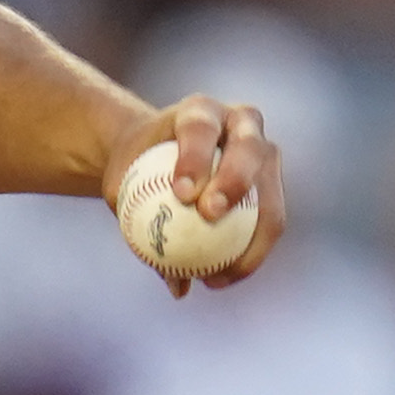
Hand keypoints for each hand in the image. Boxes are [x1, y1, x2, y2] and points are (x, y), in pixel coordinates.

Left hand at [114, 93, 283, 294]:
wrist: (155, 159)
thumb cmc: (136, 171)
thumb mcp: (122, 189)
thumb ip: (137, 221)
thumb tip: (175, 283)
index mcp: (199, 111)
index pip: (199, 127)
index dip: (195, 158)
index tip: (181, 194)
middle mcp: (240, 123)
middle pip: (248, 148)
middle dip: (235, 181)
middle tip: (210, 217)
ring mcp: (263, 149)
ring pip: (270, 189)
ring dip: (253, 232)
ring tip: (221, 271)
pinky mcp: (271, 179)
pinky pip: (270, 218)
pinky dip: (252, 250)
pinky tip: (226, 277)